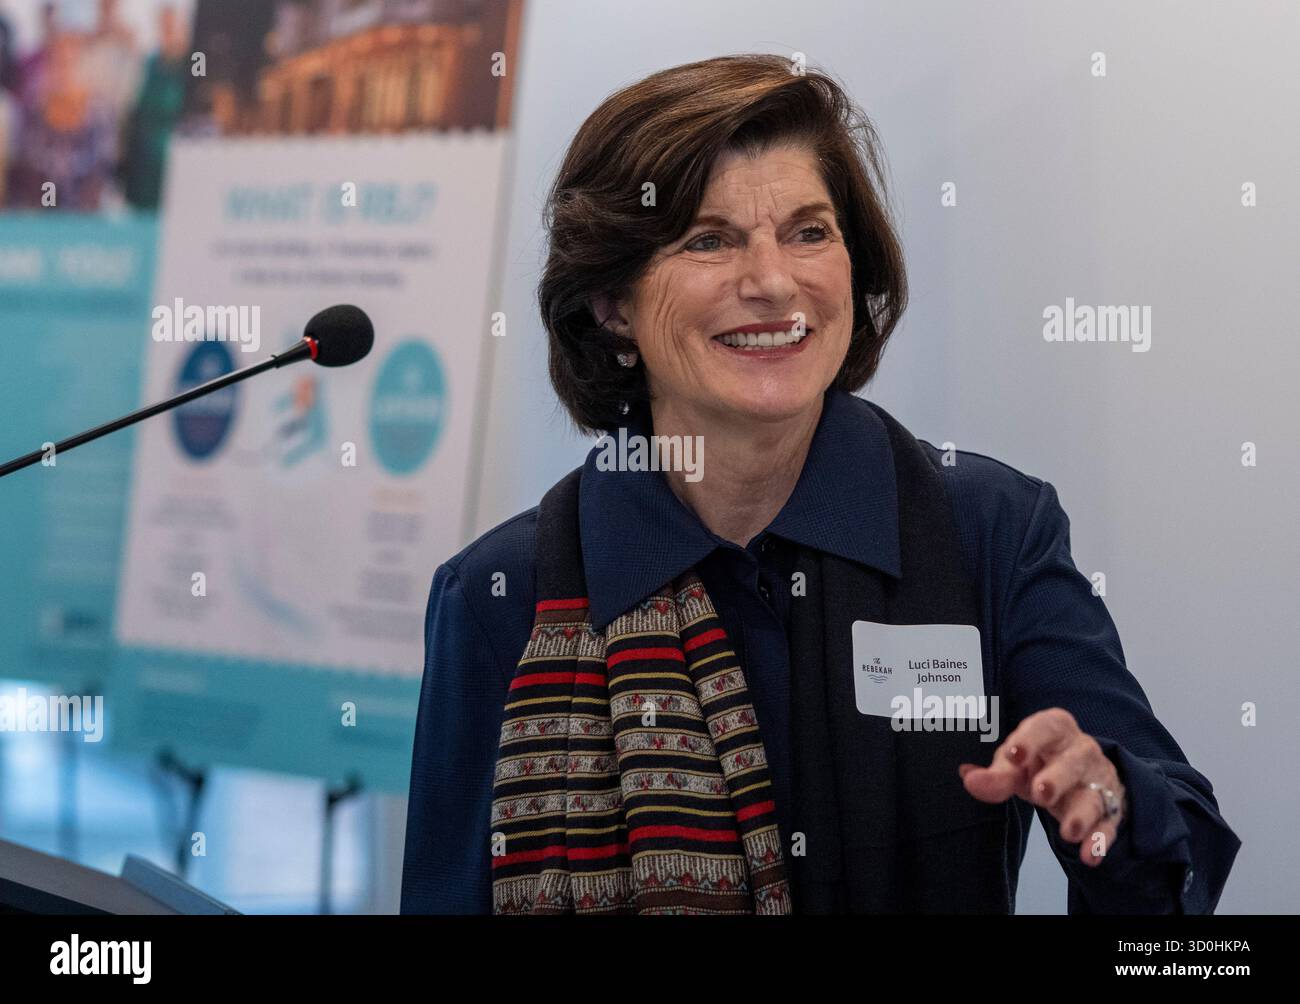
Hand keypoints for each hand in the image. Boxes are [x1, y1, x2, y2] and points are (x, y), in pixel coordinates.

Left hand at [958, 707, 1126, 866]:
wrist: (1082, 776)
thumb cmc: (1040, 762)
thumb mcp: (1015, 765)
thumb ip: (995, 775)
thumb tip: (969, 779)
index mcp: (1055, 729)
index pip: (1045, 726)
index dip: (1029, 739)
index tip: (1013, 755)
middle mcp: (1082, 750)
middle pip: (1073, 761)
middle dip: (1057, 778)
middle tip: (1041, 794)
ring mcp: (1099, 780)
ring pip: (1093, 795)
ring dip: (1082, 815)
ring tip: (1068, 833)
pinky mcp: (1110, 809)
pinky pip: (1107, 825)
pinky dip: (1099, 841)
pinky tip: (1090, 855)